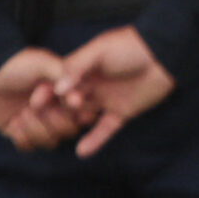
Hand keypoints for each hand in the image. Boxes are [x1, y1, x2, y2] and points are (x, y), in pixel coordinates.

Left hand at [0, 47, 88, 151]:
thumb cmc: (17, 64)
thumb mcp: (43, 63)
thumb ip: (63, 76)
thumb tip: (78, 99)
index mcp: (64, 94)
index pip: (82, 113)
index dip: (74, 114)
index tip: (66, 108)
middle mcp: (54, 110)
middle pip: (68, 131)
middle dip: (51, 121)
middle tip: (34, 107)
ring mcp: (37, 123)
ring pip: (49, 142)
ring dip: (34, 128)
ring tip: (21, 113)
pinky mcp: (20, 133)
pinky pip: (28, 147)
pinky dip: (20, 137)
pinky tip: (13, 122)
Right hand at [54, 26, 176, 157]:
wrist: (163, 54)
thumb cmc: (130, 45)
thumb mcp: (100, 50)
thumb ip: (78, 66)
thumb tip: (58, 87)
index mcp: (84, 67)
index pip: (60, 82)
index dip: (48, 92)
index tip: (35, 102)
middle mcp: (92, 85)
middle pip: (69, 101)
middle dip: (59, 110)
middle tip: (49, 120)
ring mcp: (106, 100)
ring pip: (83, 116)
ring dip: (73, 125)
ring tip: (61, 136)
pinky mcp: (121, 112)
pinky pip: (105, 129)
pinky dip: (94, 140)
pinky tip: (81, 152)